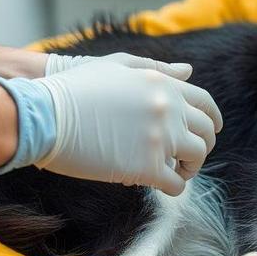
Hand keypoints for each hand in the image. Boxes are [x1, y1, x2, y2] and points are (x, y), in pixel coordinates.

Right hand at [0, 53, 221, 195]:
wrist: (44, 114)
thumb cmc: (73, 88)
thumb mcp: (116, 67)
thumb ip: (156, 69)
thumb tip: (189, 71)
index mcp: (164, 84)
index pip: (205, 103)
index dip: (212, 119)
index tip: (209, 130)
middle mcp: (169, 109)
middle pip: (205, 133)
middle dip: (202, 145)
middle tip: (189, 156)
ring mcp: (160, 139)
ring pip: (196, 158)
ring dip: (191, 167)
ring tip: (177, 172)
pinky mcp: (146, 167)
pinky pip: (176, 183)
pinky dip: (175, 188)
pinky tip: (164, 187)